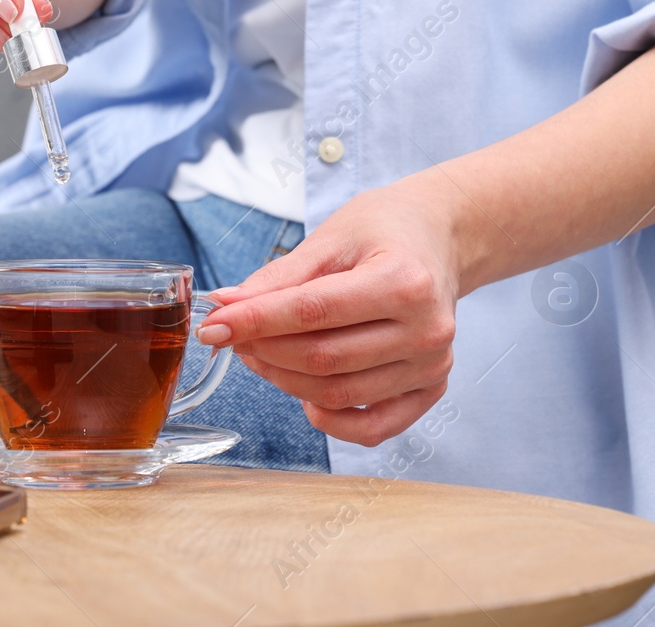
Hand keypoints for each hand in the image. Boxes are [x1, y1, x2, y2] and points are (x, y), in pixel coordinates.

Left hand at [195, 178, 463, 445]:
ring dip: (285, 380)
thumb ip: (279, 277)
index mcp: (403, 281)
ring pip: (339, 393)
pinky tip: (304, 396)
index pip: (312, 312)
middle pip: (323, 359)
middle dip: (264, 349)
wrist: (440, 237)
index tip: (214, 324)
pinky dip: (332, 421)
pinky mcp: (431, 387)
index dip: (255, 322)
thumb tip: (226, 305)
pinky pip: (375, 426)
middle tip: (231, 334)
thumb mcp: (331, 238)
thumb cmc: (386, 230)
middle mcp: (425, 330)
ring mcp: (431, 365)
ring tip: (258, 353)